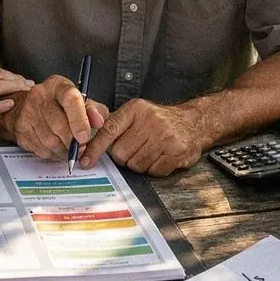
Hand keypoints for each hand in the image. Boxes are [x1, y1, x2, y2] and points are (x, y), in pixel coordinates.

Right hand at [10, 75, 108, 160]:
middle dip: (73, 142)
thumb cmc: (57, 104)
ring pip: (50, 141)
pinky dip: (53, 154)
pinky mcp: (21, 129)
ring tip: (70, 149)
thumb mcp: (79, 101)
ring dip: (64, 151)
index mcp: (57, 85)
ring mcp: (27, 112)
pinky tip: (57, 149)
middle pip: (59, 125)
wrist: (27, 106)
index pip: (70, 100)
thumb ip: (94, 110)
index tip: (85, 137)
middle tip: (81, 148)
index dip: (79, 121)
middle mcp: (39, 96)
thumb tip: (99, 121)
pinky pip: (41, 149)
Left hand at [80, 98, 204, 175]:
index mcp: (135, 109)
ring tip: (150, 151)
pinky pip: (153, 171)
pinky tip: (161, 157)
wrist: (194, 122)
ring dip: (140, 163)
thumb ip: (115, 125)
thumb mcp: (137, 113)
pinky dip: (154, 168)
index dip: (94, 149)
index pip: (108, 130)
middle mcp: (150, 120)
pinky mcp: (176, 152)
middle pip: (120, 153)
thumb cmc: (160, 120)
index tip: (85, 161)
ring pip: (135, 165)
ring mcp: (164, 136)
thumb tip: (88, 145)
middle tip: (136, 148)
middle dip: (124, 157)